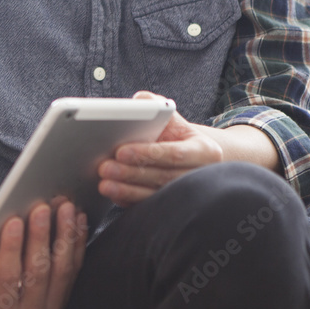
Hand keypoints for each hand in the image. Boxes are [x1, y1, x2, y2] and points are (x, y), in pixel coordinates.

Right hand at [0, 200, 87, 308]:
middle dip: (41, 236)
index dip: (11, 250)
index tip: (13, 220)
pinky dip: (76, 241)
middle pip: (38, 272)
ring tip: (64, 206)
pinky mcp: (64, 297)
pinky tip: (78, 218)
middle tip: (41, 206)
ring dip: (64, 235)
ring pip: (62, 269)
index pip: (8, 279)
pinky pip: (74, 267)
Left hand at [97, 91, 222, 206]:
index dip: (147, 154)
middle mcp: (198, 175)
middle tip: (105, 168)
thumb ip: (154, 104)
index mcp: (204, 151)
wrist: (188, 155)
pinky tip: (113, 194)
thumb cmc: (175, 133)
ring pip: (155, 195)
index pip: (175, 154)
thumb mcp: (170, 115)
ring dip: (127, 191)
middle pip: (163, 177)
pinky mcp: (172, 206)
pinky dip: (129, 201)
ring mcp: (186, 195)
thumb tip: (138, 102)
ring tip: (104, 184)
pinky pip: (149, 206)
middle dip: (131, 173)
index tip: (121, 152)